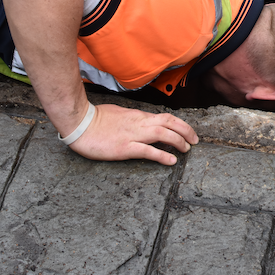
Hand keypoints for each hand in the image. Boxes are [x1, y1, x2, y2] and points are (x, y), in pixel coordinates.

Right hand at [67, 103, 198, 165]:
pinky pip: (148, 151)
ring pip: (163, 134)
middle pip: (169, 123)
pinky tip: (171, 161)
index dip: (180, 124)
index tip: (188, 131)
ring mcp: (132, 135)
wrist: (79, 124)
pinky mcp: (125, 148)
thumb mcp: (119, 114)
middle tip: (195, 140)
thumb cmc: (95, 119)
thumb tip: (143, 122)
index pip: (164, 117)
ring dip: (178, 141)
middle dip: (186, 131)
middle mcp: (139, 123)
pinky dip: (162, 155)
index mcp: (138, 116)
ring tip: (187, 149)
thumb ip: (133, 119)